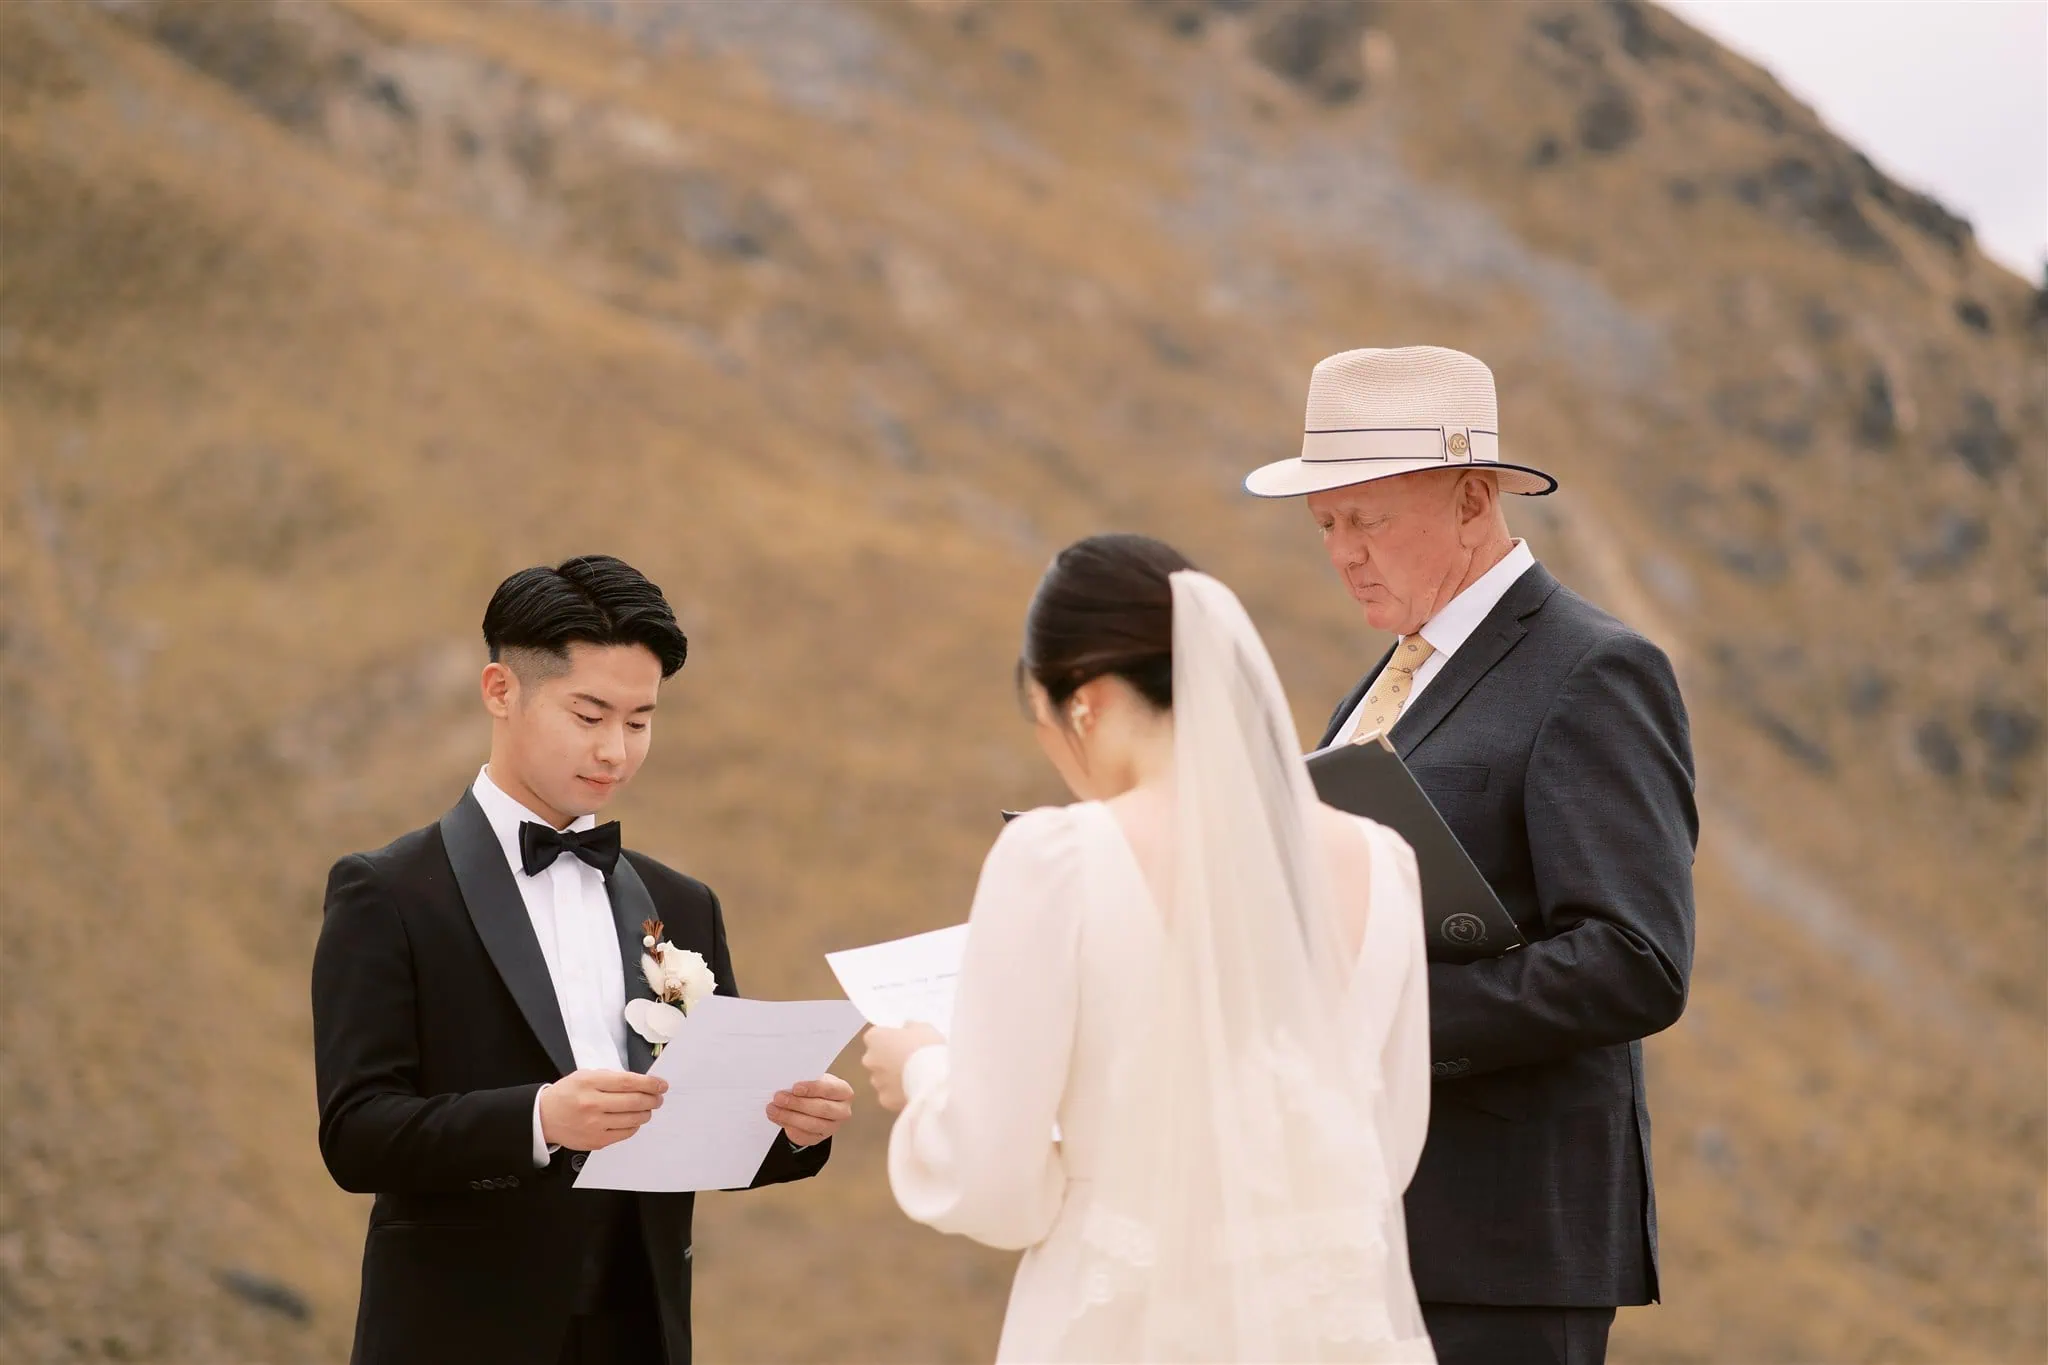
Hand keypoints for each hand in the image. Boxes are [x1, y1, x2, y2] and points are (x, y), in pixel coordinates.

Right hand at [540, 1069, 667, 1150]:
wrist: (544, 1117)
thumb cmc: (567, 1094)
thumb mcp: (585, 1076)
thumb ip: (611, 1078)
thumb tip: (640, 1082)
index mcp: (590, 1083)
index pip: (628, 1082)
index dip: (650, 1083)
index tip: (661, 1084)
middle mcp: (592, 1104)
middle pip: (634, 1102)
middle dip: (653, 1099)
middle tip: (658, 1097)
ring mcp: (594, 1125)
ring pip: (633, 1119)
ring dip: (646, 1113)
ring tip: (647, 1108)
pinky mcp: (596, 1141)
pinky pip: (625, 1134)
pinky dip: (634, 1126)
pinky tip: (633, 1120)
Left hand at [766, 1073, 853, 1146]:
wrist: (816, 1102)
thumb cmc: (815, 1089)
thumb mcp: (814, 1079)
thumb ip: (805, 1080)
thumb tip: (786, 1082)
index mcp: (843, 1092)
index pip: (830, 1089)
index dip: (812, 1088)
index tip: (795, 1087)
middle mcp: (842, 1111)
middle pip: (821, 1109)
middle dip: (797, 1104)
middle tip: (779, 1098)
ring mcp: (832, 1127)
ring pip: (812, 1125)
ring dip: (789, 1117)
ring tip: (773, 1110)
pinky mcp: (819, 1139)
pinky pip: (804, 1137)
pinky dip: (789, 1128)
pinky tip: (779, 1120)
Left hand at [861, 1022, 944, 1112]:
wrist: (933, 1079)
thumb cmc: (927, 1047)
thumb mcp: (923, 1028)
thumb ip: (910, 1028)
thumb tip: (906, 1029)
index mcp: (875, 1038)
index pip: (875, 1037)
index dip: (890, 1040)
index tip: (903, 1043)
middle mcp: (870, 1059)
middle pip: (875, 1059)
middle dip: (887, 1060)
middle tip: (908, 1061)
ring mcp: (876, 1081)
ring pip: (882, 1079)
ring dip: (892, 1078)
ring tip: (914, 1079)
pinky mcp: (885, 1100)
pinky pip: (890, 1095)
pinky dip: (898, 1094)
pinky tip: (913, 1092)